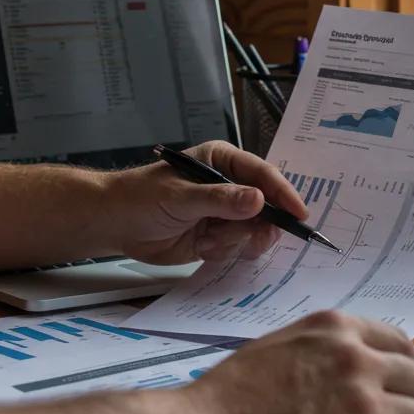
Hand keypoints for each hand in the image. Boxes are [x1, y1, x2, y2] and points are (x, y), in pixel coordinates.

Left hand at [103, 141, 306, 265]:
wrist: (114, 225)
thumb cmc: (142, 197)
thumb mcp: (182, 197)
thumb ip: (221, 200)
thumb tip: (259, 200)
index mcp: (224, 162)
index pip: (263, 174)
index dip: (283, 193)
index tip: (298, 213)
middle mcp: (230, 186)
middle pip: (267, 206)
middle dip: (261, 224)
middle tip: (254, 237)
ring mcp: (226, 213)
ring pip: (254, 230)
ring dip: (236, 240)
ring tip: (209, 239)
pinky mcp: (218, 236)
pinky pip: (238, 247)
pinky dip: (224, 251)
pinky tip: (203, 246)